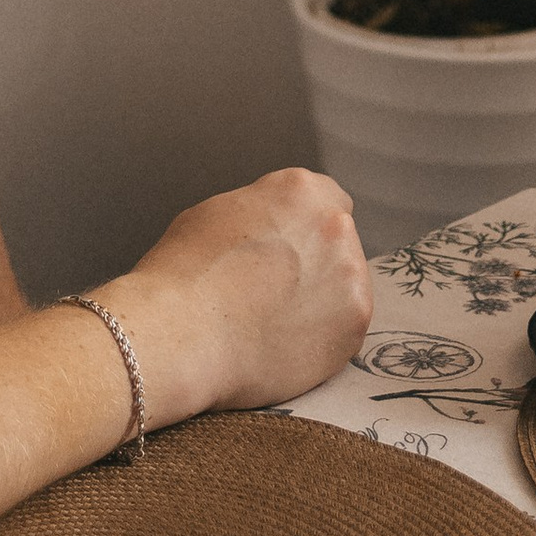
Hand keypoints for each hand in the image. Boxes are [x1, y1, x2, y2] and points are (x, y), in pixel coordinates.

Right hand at [109, 168, 369, 426]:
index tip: (287, 248)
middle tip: (276, 289)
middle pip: (339, 243)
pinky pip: (343, 331)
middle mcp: (336, 227)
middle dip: (315, 261)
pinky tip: (284, 345)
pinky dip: (321, 339)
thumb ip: (261, 211)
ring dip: (322, 300)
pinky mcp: (352, 329)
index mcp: (301, 190)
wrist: (183, 334)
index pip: (326, 198)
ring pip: (346, 287)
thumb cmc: (185, 274)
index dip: (303, 226)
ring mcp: (351, 279)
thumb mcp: (216, 212)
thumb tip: (271, 227)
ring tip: (276, 322)